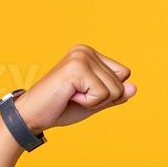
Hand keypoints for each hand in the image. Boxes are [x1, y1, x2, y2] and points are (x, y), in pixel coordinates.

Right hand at [12, 44, 135, 133]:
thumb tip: (134, 88)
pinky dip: (88, 103)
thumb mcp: (95, 102)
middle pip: (121, 83)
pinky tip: (69, 96)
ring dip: (94, 101)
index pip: (124, 74)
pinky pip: (102, 94)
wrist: (33, 116)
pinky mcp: (76, 69)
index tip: (84, 93)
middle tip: (76, 97)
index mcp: (90, 53)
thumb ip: (115, 95)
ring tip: (72, 96)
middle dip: (102, 98)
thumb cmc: (61, 108)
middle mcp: (85, 50)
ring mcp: (80, 57)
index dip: (109, 92)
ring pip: (114, 90)